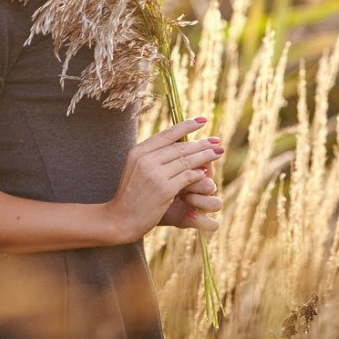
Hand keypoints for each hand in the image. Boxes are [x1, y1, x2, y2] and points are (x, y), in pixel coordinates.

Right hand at [105, 117, 225, 243]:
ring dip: (205, 156)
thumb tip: (178, 143)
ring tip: (218, 152)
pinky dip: (197, 173)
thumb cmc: (131, 194)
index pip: (167, 134)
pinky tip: (205, 172)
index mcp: (138, 151)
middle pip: (180, 147)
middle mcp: (146, 160)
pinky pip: (187, 177)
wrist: (120, 218)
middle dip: (201, 143)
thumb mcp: (136, 168)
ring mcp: (155, 174)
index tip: (202, 120)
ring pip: (186, 160)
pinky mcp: (164, 190)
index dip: (187, 125)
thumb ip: (153, 155)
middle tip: (216, 140)